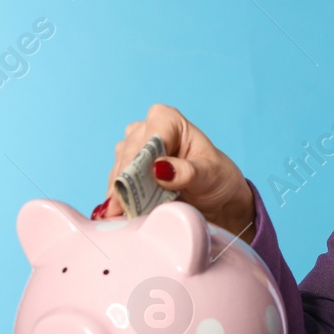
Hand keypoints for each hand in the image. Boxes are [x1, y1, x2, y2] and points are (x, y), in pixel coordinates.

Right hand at [94, 103, 255, 240]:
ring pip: (119, 170)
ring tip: (122, 214)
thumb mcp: (210, 175)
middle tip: (123, 207)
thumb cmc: (217, 179)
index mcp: (168, 120)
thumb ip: (187, 171)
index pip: (148, 139)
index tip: (134, 185)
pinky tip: (119, 214)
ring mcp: (135, 149)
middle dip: (127, 182)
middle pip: (130, 155)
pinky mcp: (128, 170)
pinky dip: (118, 199)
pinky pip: (116, 184)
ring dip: (120, 193)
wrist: (217, 199)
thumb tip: (159, 169)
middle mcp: (147, 129)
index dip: (140, 162)